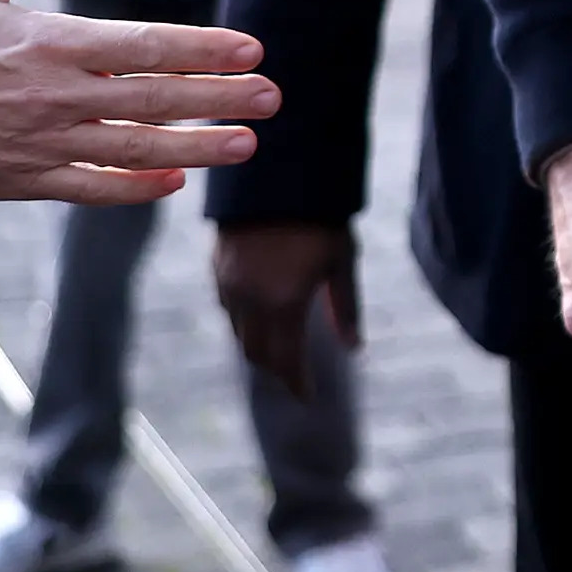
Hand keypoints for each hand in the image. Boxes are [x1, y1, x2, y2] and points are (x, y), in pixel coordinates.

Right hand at [0, 0, 275, 204]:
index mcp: (51, 42)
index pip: (148, 44)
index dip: (206, 48)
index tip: (253, 49)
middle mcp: (54, 95)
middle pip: (156, 98)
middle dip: (221, 98)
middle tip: (274, 98)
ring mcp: (38, 143)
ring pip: (134, 149)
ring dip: (197, 148)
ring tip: (247, 146)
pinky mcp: (18, 181)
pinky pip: (88, 190)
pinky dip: (133, 189)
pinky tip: (171, 183)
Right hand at [215, 219, 359, 397]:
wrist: (277, 172)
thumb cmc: (322, 215)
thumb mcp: (342, 260)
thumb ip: (346, 307)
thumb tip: (354, 349)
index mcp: (283, 302)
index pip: (286, 360)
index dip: (297, 384)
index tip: (309, 399)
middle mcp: (249, 301)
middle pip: (257, 353)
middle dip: (277, 369)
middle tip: (296, 378)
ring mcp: (228, 285)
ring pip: (239, 333)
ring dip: (259, 347)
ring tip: (282, 350)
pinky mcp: (217, 268)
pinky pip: (228, 309)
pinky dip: (245, 323)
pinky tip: (262, 317)